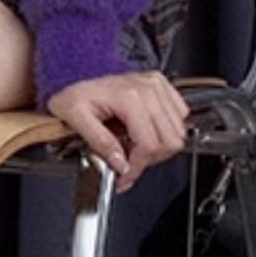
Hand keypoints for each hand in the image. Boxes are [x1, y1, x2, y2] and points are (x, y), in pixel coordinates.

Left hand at [45, 70, 188, 192]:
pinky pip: (180, 117)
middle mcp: (147, 88)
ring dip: (157, 147)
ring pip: (178, 133)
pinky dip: (165, 131)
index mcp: (128, 96)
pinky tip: (143, 131)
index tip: (125, 176)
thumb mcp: (75, 119)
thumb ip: (100, 143)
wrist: (76, 80)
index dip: (138, 167)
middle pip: (169, 141)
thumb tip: (121, 164)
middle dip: (148, 159)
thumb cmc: (75, 97)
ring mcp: (156, 85)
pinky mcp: (161, 86)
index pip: (149, 144)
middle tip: (129, 160)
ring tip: (133, 144)